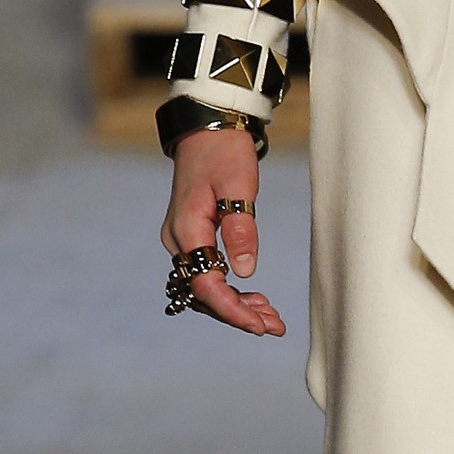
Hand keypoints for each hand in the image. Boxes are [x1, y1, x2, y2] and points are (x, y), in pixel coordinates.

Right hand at [159, 129, 284, 337]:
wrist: (207, 128)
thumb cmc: (224, 152)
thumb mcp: (239, 187)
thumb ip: (241, 230)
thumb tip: (244, 273)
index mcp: (187, 230)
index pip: (206, 285)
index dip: (232, 310)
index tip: (259, 325)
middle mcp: (179, 240)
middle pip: (204, 292)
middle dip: (238, 313)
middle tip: (275, 326)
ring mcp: (183, 239)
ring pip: (207, 285)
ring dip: (237, 304)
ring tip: (271, 317)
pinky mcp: (192, 236)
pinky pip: (208, 271)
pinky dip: (231, 289)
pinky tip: (255, 298)